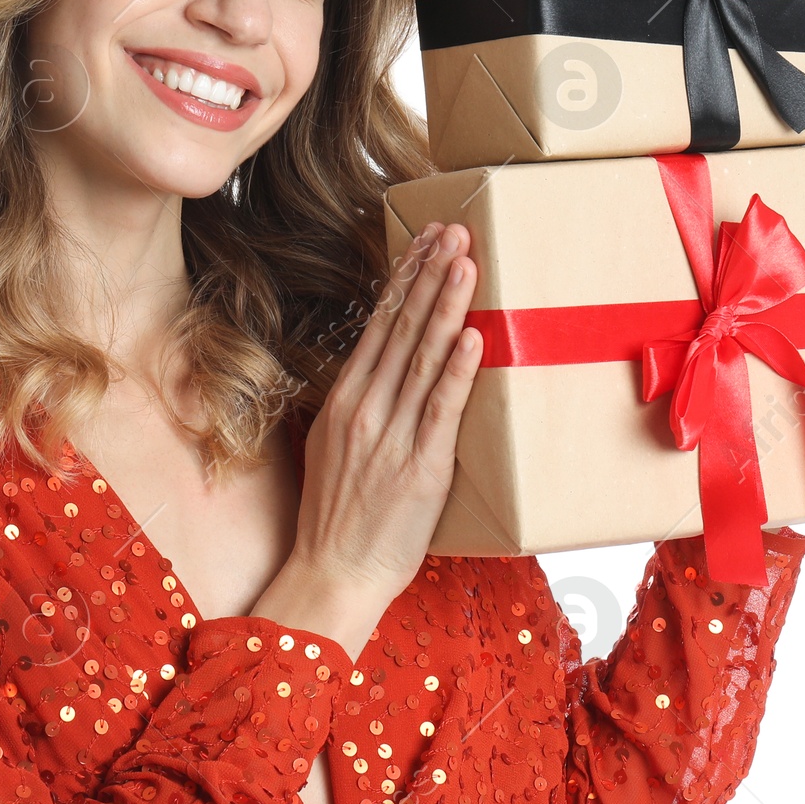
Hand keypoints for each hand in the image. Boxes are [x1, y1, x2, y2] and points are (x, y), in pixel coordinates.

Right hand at [262, 221, 482, 660]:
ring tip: (466, 263)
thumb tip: (380, 372)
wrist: (334, 572)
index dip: (404, 280)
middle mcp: (365, 410)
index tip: (424, 241)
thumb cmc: (338, 517)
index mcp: (345, 401)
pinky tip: (470, 337)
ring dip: (446, 306)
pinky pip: (440, 411)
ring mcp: (391, 437)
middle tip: (455, 231)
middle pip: (401, 329)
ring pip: (422, 359)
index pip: (378, 326)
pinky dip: (455, 371)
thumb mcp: (334, 449)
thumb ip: (358, 408)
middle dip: (429, 275)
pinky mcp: (419, 468)